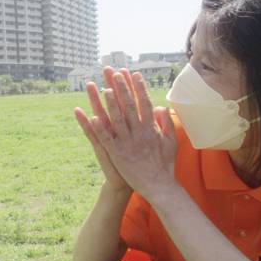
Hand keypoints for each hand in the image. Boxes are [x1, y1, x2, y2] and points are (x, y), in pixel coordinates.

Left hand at [83, 68, 178, 201]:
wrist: (159, 187)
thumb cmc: (165, 165)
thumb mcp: (170, 142)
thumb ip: (166, 124)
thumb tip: (161, 107)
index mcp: (151, 129)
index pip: (144, 103)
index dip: (138, 88)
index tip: (133, 73)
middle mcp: (139, 133)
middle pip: (129, 106)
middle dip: (122, 88)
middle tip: (115, 73)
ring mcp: (128, 144)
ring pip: (117, 120)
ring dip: (109, 104)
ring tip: (102, 89)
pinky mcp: (118, 155)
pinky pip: (106, 139)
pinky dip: (99, 128)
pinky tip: (90, 117)